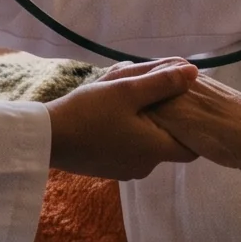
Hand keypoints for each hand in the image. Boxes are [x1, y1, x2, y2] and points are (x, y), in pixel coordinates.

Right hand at [46, 59, 200, 180]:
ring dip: (142, 118)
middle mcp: (145, 166)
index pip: (193, 147)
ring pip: (146, 140)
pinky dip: (127, 128)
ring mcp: (126, 169)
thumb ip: (162, 82)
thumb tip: (194, 72)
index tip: (187, 104)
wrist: (46, 138)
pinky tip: (111, 110)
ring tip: (124, 94)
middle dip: (163, 113)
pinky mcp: (109, 167)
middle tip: (148, 88)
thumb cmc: (88, 112)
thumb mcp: (126, 90)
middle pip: (167, 139)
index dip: (194, 126)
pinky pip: (129, 145)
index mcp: (155, 150)